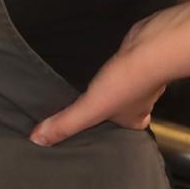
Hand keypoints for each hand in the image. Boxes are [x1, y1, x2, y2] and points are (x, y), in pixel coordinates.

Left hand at [29, 17, 165, 146]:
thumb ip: (65, 123)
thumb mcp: (90, 108)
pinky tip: (103, 62)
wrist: (152, 48)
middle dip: (110, 109)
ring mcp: (142, 79)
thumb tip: (37, 140)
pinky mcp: (139, 58)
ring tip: (90, 85)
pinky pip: (125, 65)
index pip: (125, 133)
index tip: (97, 132)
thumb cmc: (126, 83)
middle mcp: (142, 103)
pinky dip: (116, 65)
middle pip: (125, 110)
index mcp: (134, 121)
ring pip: (125, 87)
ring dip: (112, 86)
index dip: (113, 133)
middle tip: (90, 108)